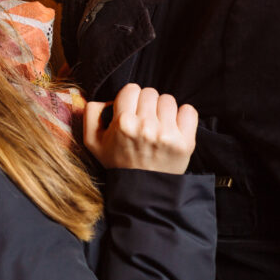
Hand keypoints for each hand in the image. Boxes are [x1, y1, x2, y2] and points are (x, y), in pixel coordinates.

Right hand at [83, 84, 197, 173]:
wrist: (141, 191)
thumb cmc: (118, 163)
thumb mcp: (92, 142)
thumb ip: (91, 114)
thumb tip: (105, 99)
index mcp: (123, 123)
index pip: (131, 89)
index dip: (130, 98)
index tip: (131, 110)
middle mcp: (146, 126)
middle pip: (150, 93)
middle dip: (146, 104)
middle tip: (144, 120)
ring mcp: (167, 134)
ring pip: (168, 100)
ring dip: (163, 110)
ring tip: (158, 126)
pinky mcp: (185, 142)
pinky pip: (189, 111)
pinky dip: (183, 116)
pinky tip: (173, 127)